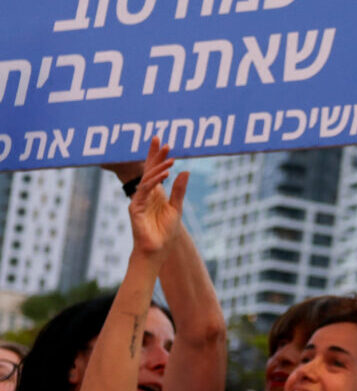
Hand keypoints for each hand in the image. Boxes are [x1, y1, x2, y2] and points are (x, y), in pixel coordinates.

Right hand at [124, 141, 187, 258]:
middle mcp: (144, 194)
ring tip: (171, 158)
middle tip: (162, 140)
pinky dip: (155, 182)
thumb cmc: (165, 231)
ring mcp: (138, 201)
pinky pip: (145, 192)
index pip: (154, 170)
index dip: (156, 155)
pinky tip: (166, 174)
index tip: (162, 141)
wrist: (158, 250)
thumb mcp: (176, 207)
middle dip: (154, 155)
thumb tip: (186, 171)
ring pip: (147, 179)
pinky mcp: (136, 209)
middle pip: (147, 170)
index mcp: (154, 193)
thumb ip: (179, 190)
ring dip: (158, 167)